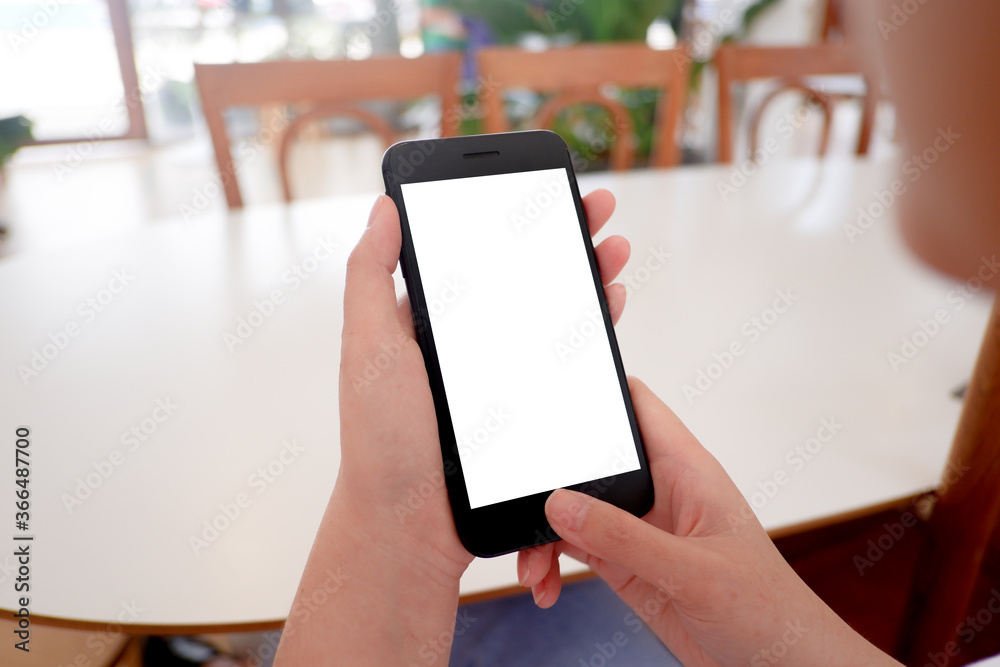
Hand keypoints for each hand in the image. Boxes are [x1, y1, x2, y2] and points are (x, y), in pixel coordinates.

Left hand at [277, 189, 631, 664]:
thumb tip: (385, 206)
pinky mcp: (527, 413)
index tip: (543, 188)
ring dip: (586, 278)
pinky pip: (566, 365)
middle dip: (564, 239)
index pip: (477, 254)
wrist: (412, 527)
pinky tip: (609, 308)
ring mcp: (501, 379)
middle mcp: (468, 345)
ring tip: (614, 250)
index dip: (512, 216)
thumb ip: (372, 275)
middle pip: (525, 279)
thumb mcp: (368, 346)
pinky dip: (591, 332)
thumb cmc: (382, 440)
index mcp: (428, 322)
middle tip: (597, 210)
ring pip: (552, 317)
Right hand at [518, 378, 899, 665]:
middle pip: (588, 460)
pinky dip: (549, 562)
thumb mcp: (692, 571)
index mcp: (686, 470)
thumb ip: (624, 538)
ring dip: (542, 532)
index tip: (547, 395)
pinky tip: (546, 584)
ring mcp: (638, 528)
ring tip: (532, 566)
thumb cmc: (766, 610)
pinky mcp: (626, 563)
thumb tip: (561, 504)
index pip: (636, 406)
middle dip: (548, 479)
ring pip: (572, 508)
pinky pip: (572, 548)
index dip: (596, 390)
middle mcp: (658, 492)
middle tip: (523, 506)